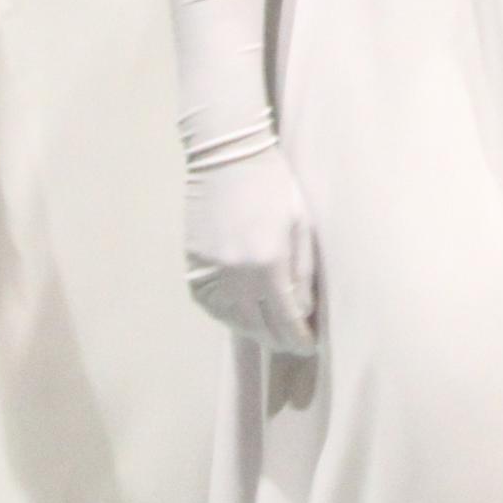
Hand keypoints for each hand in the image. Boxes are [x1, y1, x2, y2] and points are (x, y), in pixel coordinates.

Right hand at [184, 142, 318, 355]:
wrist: (228, 156)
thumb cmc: (274, 185)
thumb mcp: (300, 225)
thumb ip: (302, 272)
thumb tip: (302, 312)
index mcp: (269, 263)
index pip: (286, 319)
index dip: (299, 338)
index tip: (308, 346)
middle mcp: (236, 275)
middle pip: (258, 326)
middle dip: (278, 338)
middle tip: (291, 342)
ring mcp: (211, 272)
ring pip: (233, 321)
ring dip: (253, 330)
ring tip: (269, 330)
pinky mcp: (193, 267)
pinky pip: (211, 305)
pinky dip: (227, 314)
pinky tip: (241, 313)